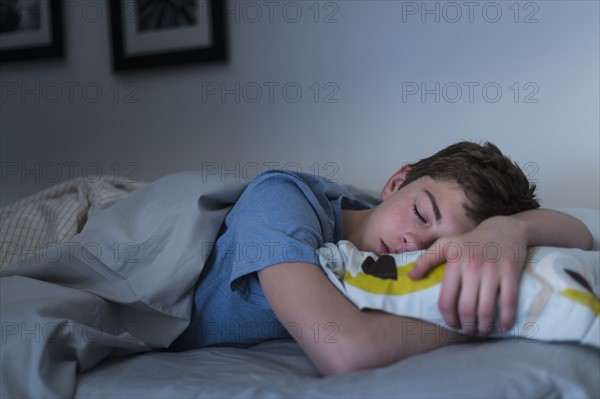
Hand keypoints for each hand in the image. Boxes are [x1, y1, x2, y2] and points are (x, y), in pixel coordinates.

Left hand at [408, 215, 528, 335]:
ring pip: (487, 309)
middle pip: (466, 309)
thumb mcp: (445, 245)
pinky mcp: (511, 273)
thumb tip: (410, 277)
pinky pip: (509, 303)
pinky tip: (503, 326)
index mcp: (454, 263)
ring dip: (484, 327)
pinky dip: (506, 319)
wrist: (504, 229)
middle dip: (467, 326)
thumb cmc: (470, 241)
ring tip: (483, 330)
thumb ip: (426, 260)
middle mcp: (472, 267)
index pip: (446, 300)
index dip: (448, 318)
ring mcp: (493, 271)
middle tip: (469, 330)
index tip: (453, 325)